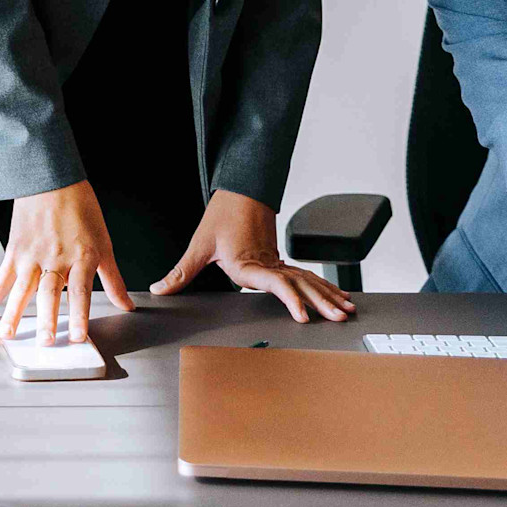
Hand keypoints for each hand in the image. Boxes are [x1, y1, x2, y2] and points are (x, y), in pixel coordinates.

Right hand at [0, 179, 135, 344]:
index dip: (79, 314)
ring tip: (8, 336)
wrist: (50, 179)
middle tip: (44, 341)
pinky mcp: (13, 254)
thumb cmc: (80, 209)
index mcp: (81, 257)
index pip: (80, 290)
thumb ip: (113, 279)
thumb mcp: (104, 243)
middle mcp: (55, 258)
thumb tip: (127, 305)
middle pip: (49, 292)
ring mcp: (31, 256)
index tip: (77, 336)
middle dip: (46, 318)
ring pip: (21, 289)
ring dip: (14, 314)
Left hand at [151, 189, 356, 322]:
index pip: (275, 282)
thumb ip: (181, 272)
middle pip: (301, 283)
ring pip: (308, 279)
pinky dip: (322, 286)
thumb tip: (159, 289)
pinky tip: (336, 295)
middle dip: (323, 302)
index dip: (290, 299)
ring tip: (347, 310)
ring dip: (328, 295)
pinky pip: (305, 275)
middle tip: (341, 317)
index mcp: (249, 263)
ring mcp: (277, 261)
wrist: (240, 189)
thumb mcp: (199, 245)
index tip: (304, 314)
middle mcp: (268, 263)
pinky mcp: (279, 259)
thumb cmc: (222, 214)